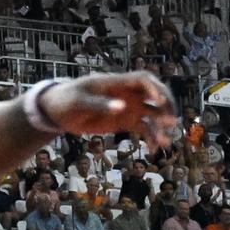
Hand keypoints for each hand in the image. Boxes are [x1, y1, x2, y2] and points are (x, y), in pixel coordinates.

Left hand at [45, 72, 176, 148]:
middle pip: (156, 95)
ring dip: (161, 126)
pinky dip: (150, 137)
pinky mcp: (126, 122)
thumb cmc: (67, 101)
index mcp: (117, 83)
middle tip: (171, 121)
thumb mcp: (79, 102)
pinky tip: (154, 149)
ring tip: (165, 141)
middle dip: (166, 107)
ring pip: (152, 114)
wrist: (59, 112)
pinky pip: (144, 128)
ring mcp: (129, 108)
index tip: (159, 101)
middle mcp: (128, 94)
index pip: (143, 80)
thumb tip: (122, 107)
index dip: (155, 88)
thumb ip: (99, 104)